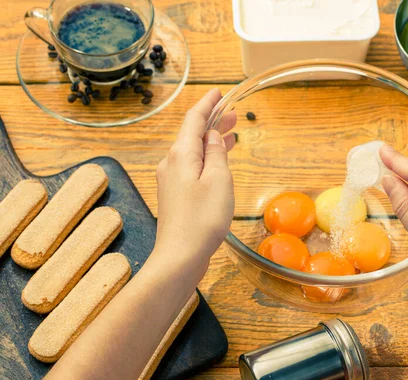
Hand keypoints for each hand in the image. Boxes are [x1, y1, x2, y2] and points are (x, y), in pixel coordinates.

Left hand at [154, 88, 236, 272]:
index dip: (208, 104)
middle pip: (192, 134)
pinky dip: (206, 158)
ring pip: (193, 151)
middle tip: (234, 114)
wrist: (180, 255)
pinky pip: (192, 167)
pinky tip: (217, 162)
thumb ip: (216, 153)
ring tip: (230, 134)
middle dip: (213, 121)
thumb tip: (212, 136)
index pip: (194, 120)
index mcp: (181, 155)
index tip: (219, 92)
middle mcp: (171, 164)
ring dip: (211, 141)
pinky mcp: (175, 196)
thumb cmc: (202, 219)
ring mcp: (171, 180)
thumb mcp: (218, 180)